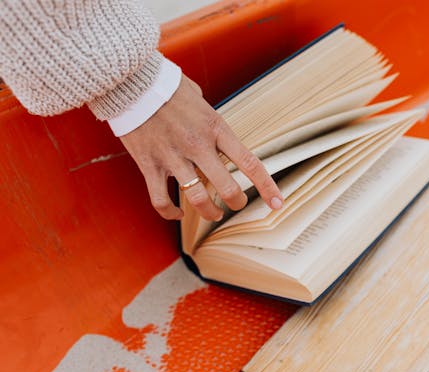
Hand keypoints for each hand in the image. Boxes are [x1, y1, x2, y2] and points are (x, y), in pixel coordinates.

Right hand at [120, 75, 282, 220]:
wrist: (130, 81)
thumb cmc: (166, 86)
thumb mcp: (199, 98)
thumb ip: (211, 119)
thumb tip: (215, 129)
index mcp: (216, 128)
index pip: (249, 163)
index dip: (266, 187)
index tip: (277, 203)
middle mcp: (198, 145)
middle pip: (227, 188)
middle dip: (237, 202)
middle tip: (236, 204)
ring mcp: (173, 157)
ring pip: (198, 199)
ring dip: (210, 212)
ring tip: (213, 213)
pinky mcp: (149, 165)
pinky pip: (160, 200)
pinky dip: (170, 212)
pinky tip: (178, 213)